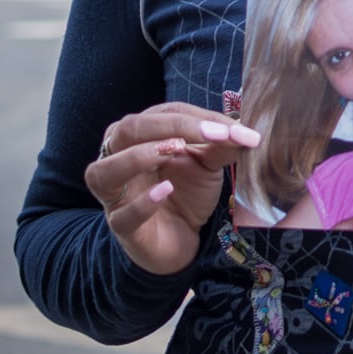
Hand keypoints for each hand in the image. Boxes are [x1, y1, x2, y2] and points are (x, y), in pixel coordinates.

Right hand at [85, 103, 261, 275]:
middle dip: (172, 126)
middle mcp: (117, 159)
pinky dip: (143, 202)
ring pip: (106, 169)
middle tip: (212, 134)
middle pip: (129, 129)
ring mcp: (115, 195)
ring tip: (176, 151)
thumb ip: (222, 144)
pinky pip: (122, 214)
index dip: (198, 116)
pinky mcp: (121, 227)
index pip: (163, 113)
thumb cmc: (187, 192)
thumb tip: (246, 131)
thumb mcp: (207, 163)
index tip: (233, 128)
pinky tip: (166, 192)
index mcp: (139, 136)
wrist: (181, 239)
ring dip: (140, 156)